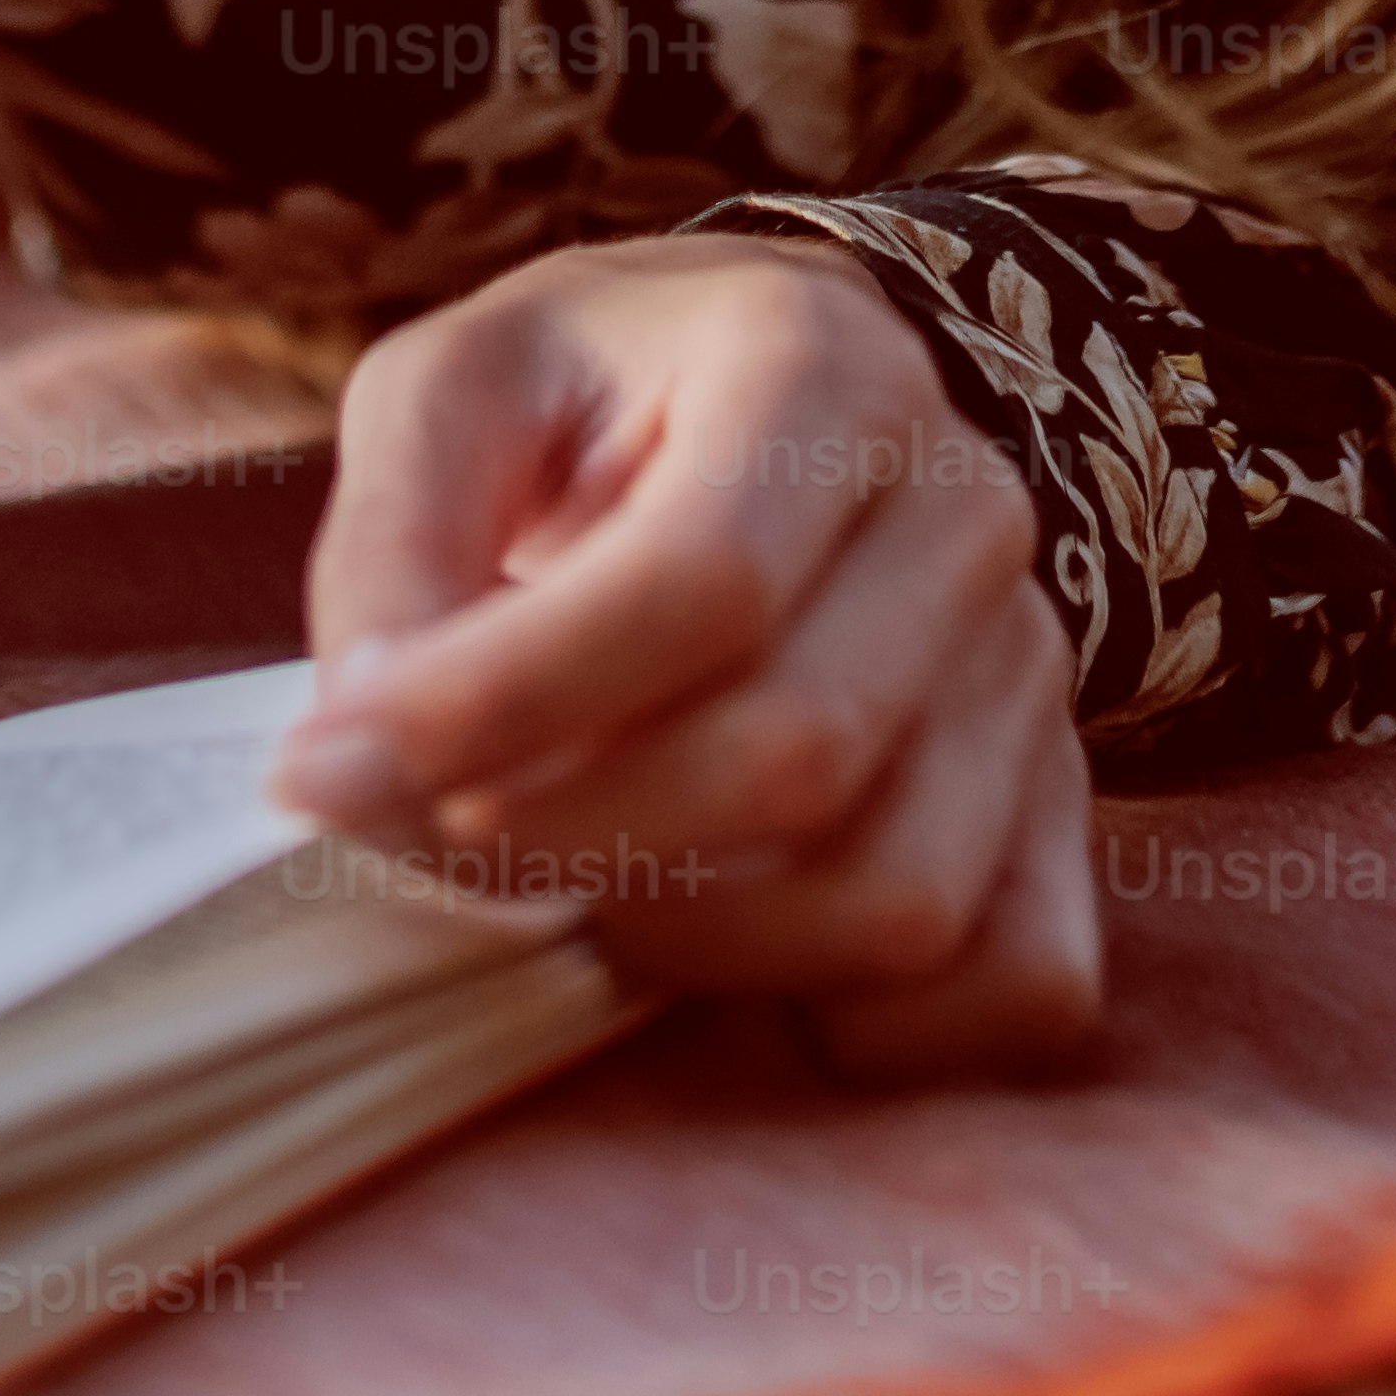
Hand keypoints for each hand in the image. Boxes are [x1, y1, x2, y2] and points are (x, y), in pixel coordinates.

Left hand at [268, 231, 1100, 1082]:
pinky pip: (1023, 985)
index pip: (700, 581)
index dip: (506, 704)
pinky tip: (745, 957)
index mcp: (823, 367)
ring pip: (897, 897)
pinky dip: (879, 1029)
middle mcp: (964, 510)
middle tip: (434, 841)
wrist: (775, 403)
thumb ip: (391, 542)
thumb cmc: (598, 402)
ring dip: (696, 946)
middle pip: (796, 756)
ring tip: (577, 884)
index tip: (335, 769)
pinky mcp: (1060, 802)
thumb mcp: (457, 392)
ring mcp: (1029, 668)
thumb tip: (361, 750)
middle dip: (573, 843)